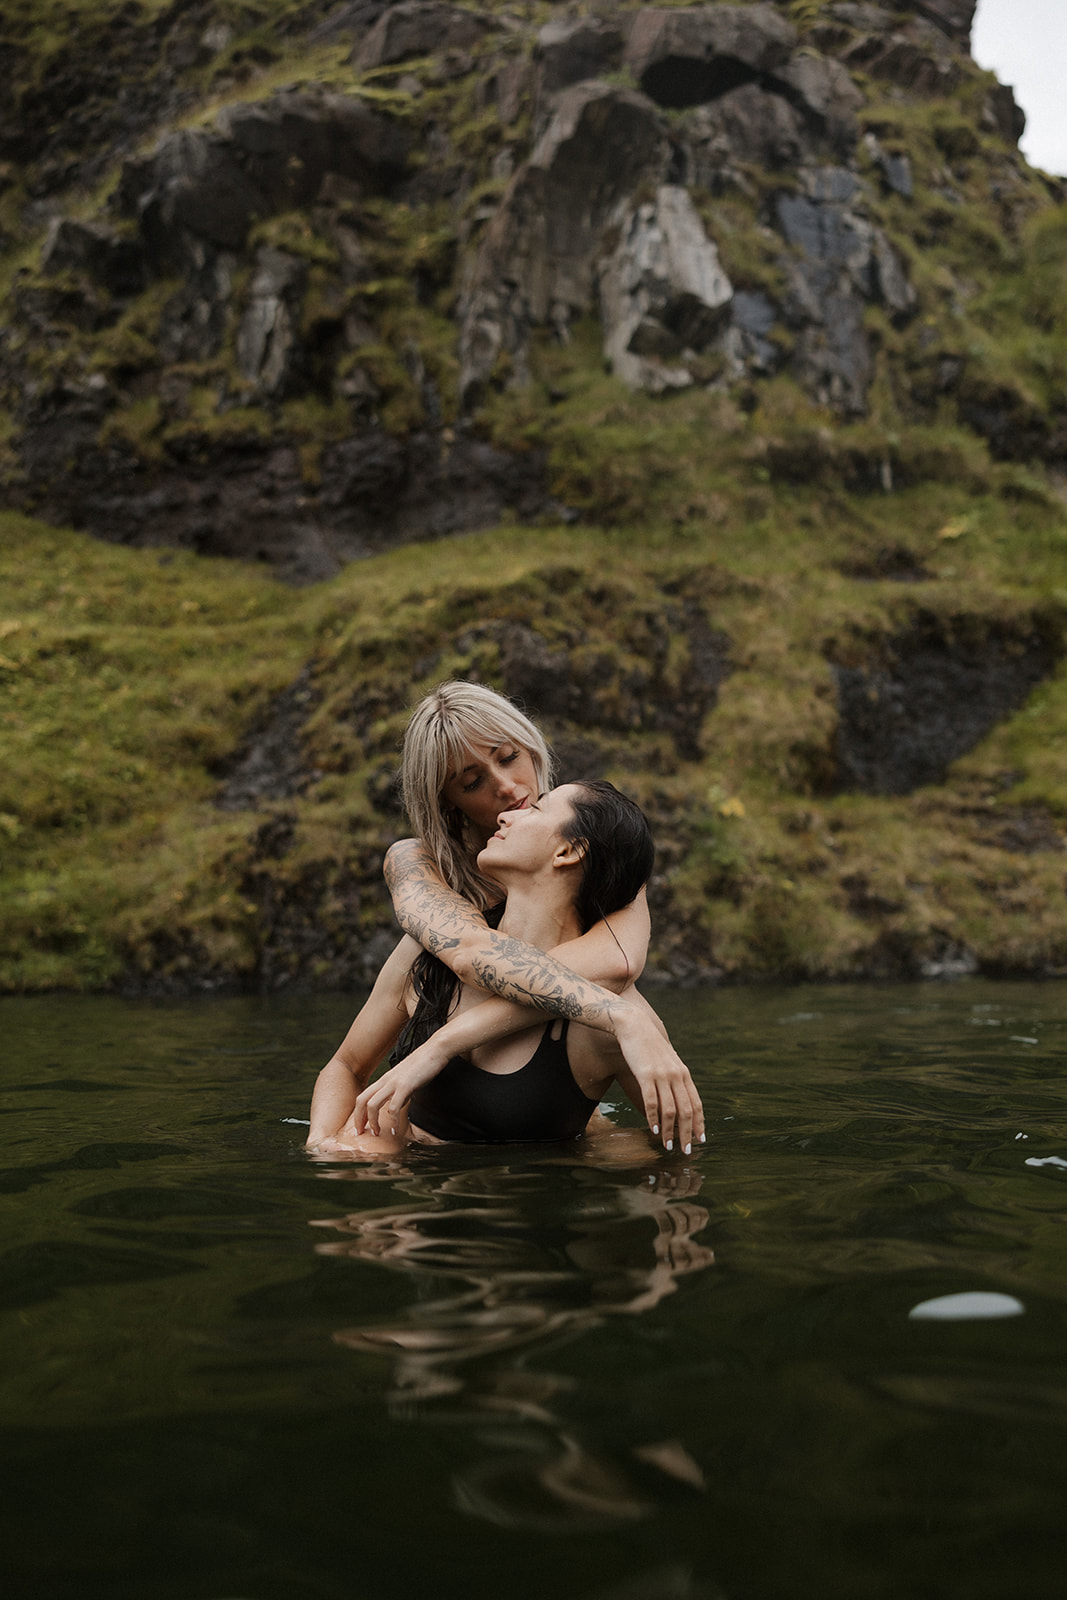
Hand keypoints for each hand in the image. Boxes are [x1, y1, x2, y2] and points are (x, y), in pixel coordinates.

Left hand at [354, 1042, 444, 1135]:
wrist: (435, 1049)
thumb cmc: (423, 1065)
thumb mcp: (406, 1080)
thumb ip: (399, 1093)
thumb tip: (395, 1107)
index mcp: (384, 1080)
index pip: (363, 1097)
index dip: (358, 1113)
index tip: (360, 1127)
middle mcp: (385, 1081)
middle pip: (362, 1101)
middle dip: (359, 1119)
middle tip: (361, 1133)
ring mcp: (394, 1083)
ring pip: (372, 1104)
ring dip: (372, 1121)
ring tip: (377, 1133)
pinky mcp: (405, 1086)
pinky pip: (393, 1107)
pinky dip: (392, 1121)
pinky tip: (395, 1130)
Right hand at [614, 1007, 705, 1153]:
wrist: (635, 1025)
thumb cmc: (649, 1045)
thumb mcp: (667, 1061)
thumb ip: (674, 1078)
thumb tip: (677, 1097)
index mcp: (684, 1073)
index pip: (696, 1103)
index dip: (699, 1123)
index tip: (700, 1140)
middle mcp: (677, 1075)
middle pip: (686, 1110)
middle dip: (687, 1133)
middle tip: (685, 1150)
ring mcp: (662, 1075)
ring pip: (670, 1110)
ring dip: (670, 1131)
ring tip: (668, 1146)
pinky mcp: (646, 1075)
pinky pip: (652, 1101)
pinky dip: (654, 1118)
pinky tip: (654, 1130)